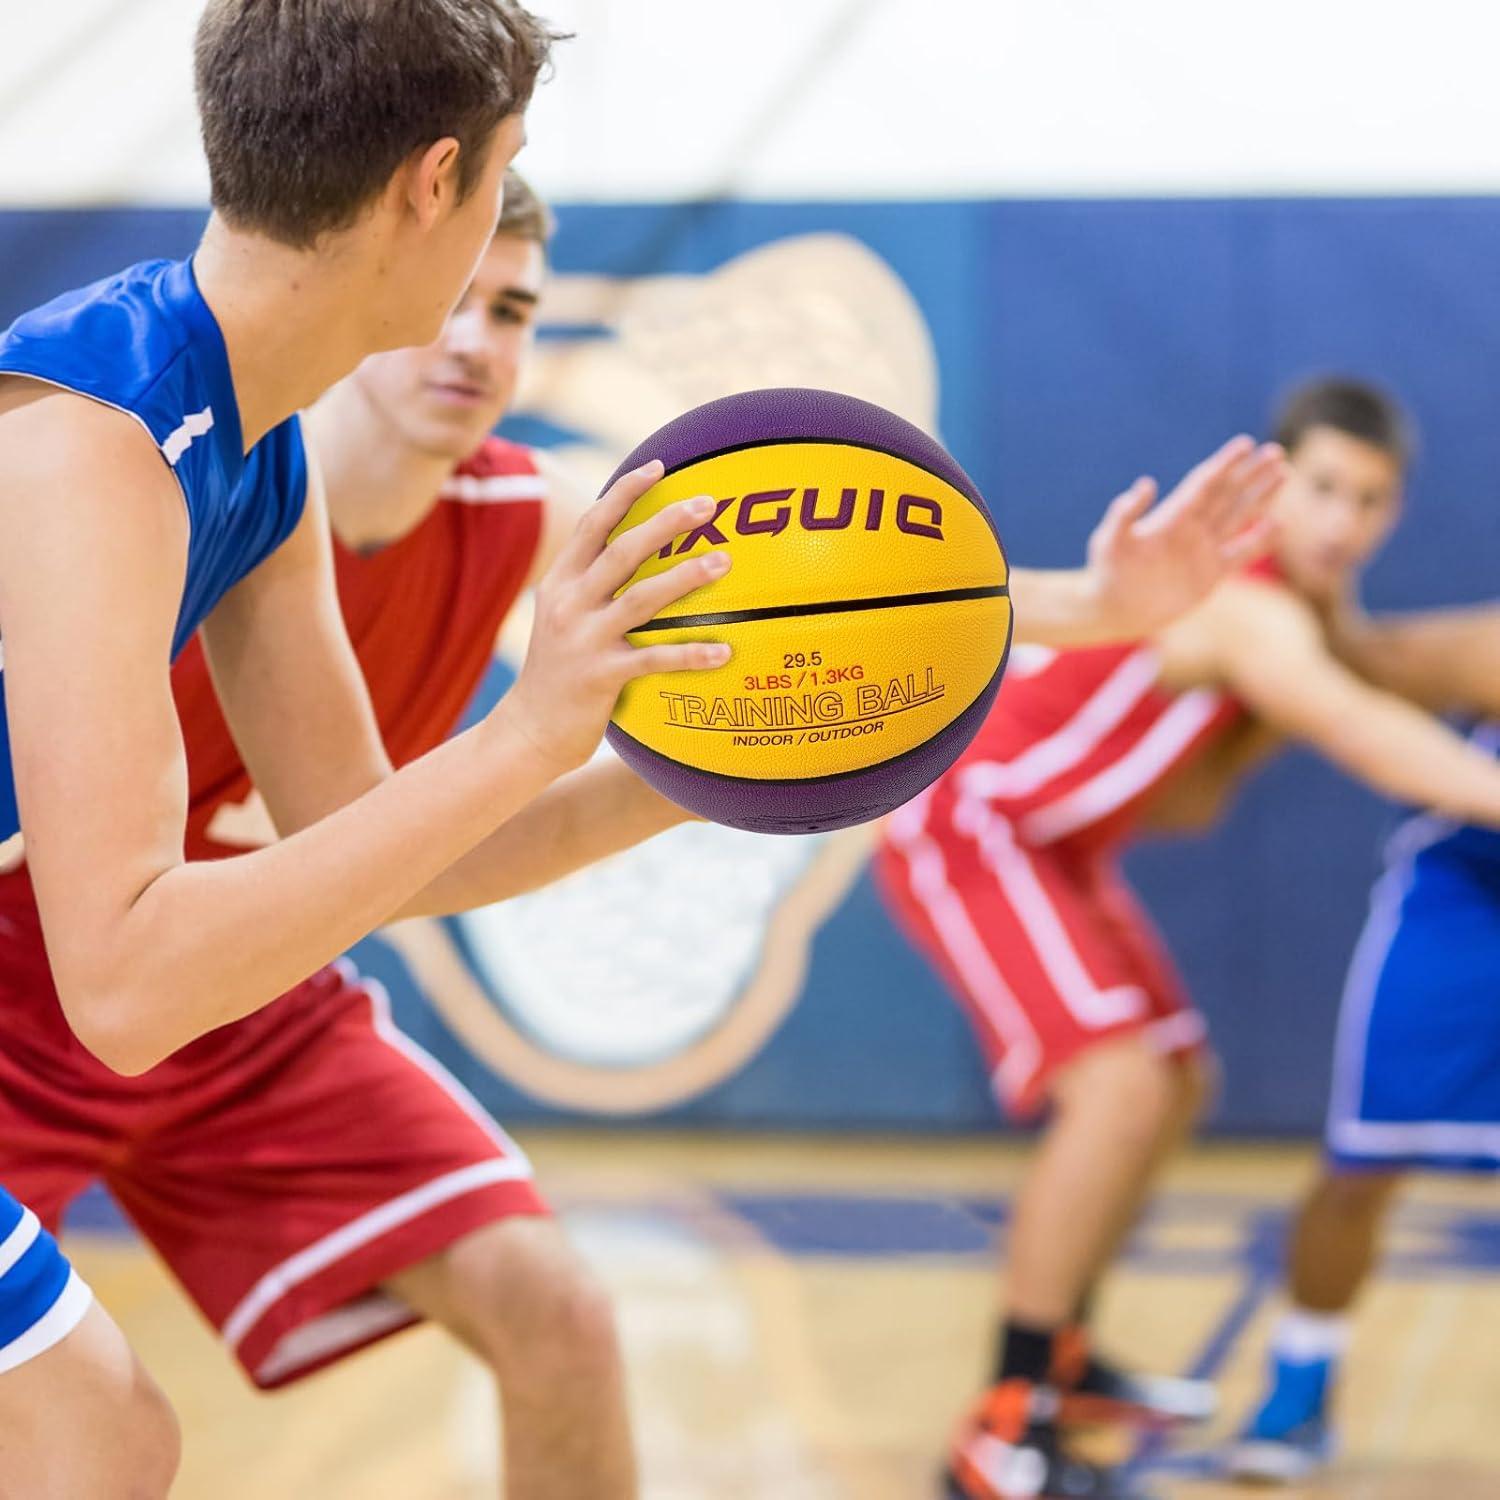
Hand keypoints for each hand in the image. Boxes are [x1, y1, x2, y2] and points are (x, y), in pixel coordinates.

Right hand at [499, 460, 732, 772]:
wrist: (528, 729)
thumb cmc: (560, 670)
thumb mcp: (563, 616)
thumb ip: (592, 583)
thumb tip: (640, 549)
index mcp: (561, 582)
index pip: (594, 523)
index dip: (625, 492)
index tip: (660, 466)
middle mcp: (570, 604)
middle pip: (623, 551)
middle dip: (666, 522)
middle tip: (708, 505)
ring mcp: (584, 640)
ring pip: (641, 598)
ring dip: (685, 577)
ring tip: (724, 562)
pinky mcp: (600, 677)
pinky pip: (653, 659)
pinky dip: (690, 653)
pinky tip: (724, 650)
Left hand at [1084, 435, 1285, 638]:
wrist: (1115, 609)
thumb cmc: (1108, 572)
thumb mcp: (1110, 541)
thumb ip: (1124, 514)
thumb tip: (1145, 484)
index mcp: (1172, 516)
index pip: (1205, 483)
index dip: (1225, 463)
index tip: (1245, 443)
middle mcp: (1192, 528)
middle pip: (1228, 494)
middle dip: (1251, 473)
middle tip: (1276, 451)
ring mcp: (1204, 549)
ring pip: (1239, 516)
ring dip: (1261, 496)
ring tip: (1283, 473)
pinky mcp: (1211, 573)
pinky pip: (1241, 552)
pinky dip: (1261, 540)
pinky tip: (1279, 524)